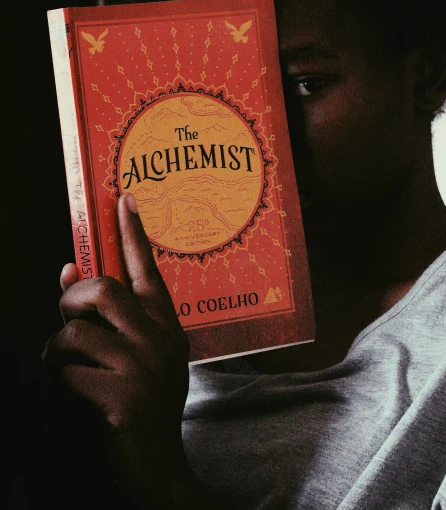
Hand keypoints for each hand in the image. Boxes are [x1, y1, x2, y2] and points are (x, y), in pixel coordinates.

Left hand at [42, 193, 202, 506]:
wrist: (157, 470)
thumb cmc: (140, 407)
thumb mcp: (134, 357)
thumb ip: (106, 316)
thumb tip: (68, 270)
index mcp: (165, 327)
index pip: (148, 270)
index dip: (134, 233)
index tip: (125, 198)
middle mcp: (160, 340)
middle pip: (103, 291)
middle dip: (70, 302)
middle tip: (67, 320)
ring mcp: (145, 369)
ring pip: (76, 334)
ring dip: (57, 354)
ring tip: (67, 373)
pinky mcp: (124, 399)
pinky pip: (68, 375)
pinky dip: (59, 387)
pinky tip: (75, 402)